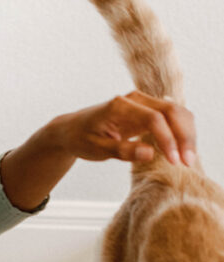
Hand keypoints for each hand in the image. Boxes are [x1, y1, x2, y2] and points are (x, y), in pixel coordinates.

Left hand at [54, 91, 196, 167]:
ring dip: (186, 134)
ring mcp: (143, 103)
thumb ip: (122, 150)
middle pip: (171, 110)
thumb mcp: (96, 149)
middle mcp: (135, 99)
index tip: (174, 161)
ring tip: (187, 160)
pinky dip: (181, 132)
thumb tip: (149, 154)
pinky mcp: (148, 111)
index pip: (154, 118)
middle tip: (188, 162)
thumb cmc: (81, 138)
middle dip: (184, 136)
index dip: (167, 139)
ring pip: (176, 112)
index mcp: (120, 106)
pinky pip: (172, 117)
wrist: (72, 129)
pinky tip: (182, 151)